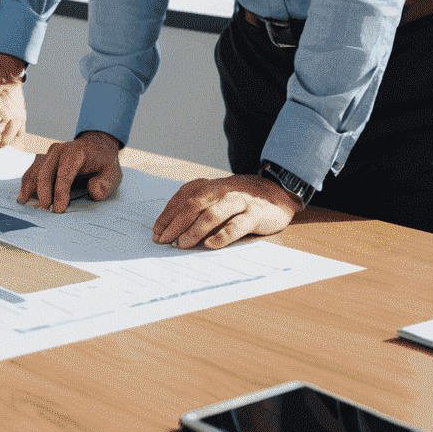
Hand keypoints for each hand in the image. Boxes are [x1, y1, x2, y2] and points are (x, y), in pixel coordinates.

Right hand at [18, 130, 122, 212]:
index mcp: (77, 152)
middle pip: (46, 171)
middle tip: (45, 210)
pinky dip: (26, 183)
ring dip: (30, 187)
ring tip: (26, 204)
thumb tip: (93, 191)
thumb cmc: (103, 163)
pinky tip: (23, 196)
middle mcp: (60, 150)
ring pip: (35, 169)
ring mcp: (50, 153)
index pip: (65, 172)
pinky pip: (32, 170)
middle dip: (44, 192)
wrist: (95, 146)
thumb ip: (106, 183)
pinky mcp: (44, 158)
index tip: (59, 210)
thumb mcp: (113, 173)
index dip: (60, 192)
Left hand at [152, 173, 302, 249]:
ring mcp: (237, 201)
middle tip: (164, 240)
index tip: (156, 232)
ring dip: (195, 229)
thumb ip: (199, 208)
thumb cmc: (239, 199)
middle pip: (192, 205)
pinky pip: (236, 225)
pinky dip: (222, 235)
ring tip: (182, 244)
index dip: (167, 215)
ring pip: (212, 214)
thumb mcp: (217, 197)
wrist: (276, 193)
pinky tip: (210, 245)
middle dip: (175, 223)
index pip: (182, 199)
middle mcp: (220, 191)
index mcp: (208, 186)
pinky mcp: (254, 214)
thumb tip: (174, 230)